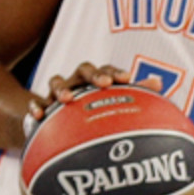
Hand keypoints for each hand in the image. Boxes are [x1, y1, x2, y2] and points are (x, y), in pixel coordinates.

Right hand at [30, 62, 159, 118]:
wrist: (64, 125)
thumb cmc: (96, 111)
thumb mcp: (115, 103)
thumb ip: (137, 93)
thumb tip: (158, 82)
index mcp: (97, 79)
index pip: (108, 69)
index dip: (116, 72)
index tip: (128, 78)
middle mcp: (78, 81)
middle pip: (84, 69)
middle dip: (94, 74)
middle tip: (104, 84)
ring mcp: (58, 92)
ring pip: (56, 81)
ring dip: (61, 88)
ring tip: (67, 99)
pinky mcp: (42, 106)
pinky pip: (35, 103)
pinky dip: (36, 107)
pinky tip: (38, 116)